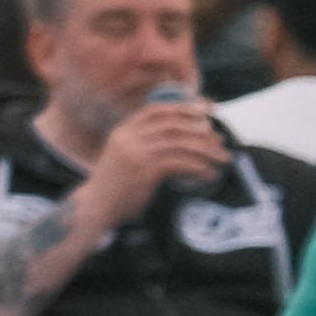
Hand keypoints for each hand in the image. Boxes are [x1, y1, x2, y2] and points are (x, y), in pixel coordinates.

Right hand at [88, 96, 232, 223]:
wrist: (94, 208)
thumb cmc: (113, 185)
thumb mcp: (123, 156)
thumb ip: (143, 144)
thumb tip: (180, 137)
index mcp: (123, 131)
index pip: (156, 111)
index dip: (183, 108)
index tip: (205, 111)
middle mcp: (128, 138)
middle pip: (174, 126)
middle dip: (203, 132)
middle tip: (220, 142)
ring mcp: (136, 153)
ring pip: (181, 144)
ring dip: (207, 151)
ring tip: (221, 159)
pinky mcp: (145, 171)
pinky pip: (181, 163)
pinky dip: (200, 168)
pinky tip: (209, 174)